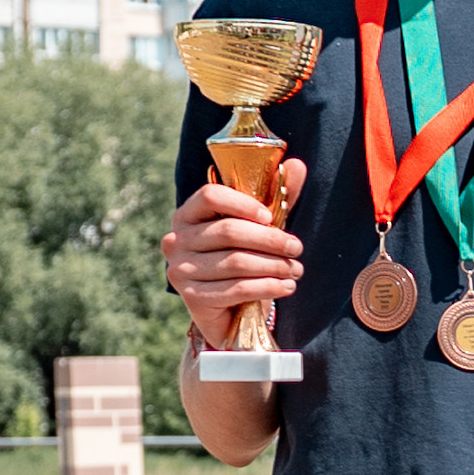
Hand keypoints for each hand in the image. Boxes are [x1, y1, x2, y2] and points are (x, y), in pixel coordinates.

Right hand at [161, 159, 307, 346]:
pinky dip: (267, 287)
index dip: (242, 203)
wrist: (227, 309)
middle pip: (228, 232)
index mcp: (187, 215)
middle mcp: (176, 240)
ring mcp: (179, 270)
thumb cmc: (241, 259)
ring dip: (274, 266)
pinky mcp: (191, 297)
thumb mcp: (258, 228)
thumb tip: (297, 165)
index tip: (270, 217)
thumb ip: (275, 198)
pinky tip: (287, 287)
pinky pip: (236, 289)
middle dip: (270, 240)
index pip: (210, 196)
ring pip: (235, 262)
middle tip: (296, 248)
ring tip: (296, 270)